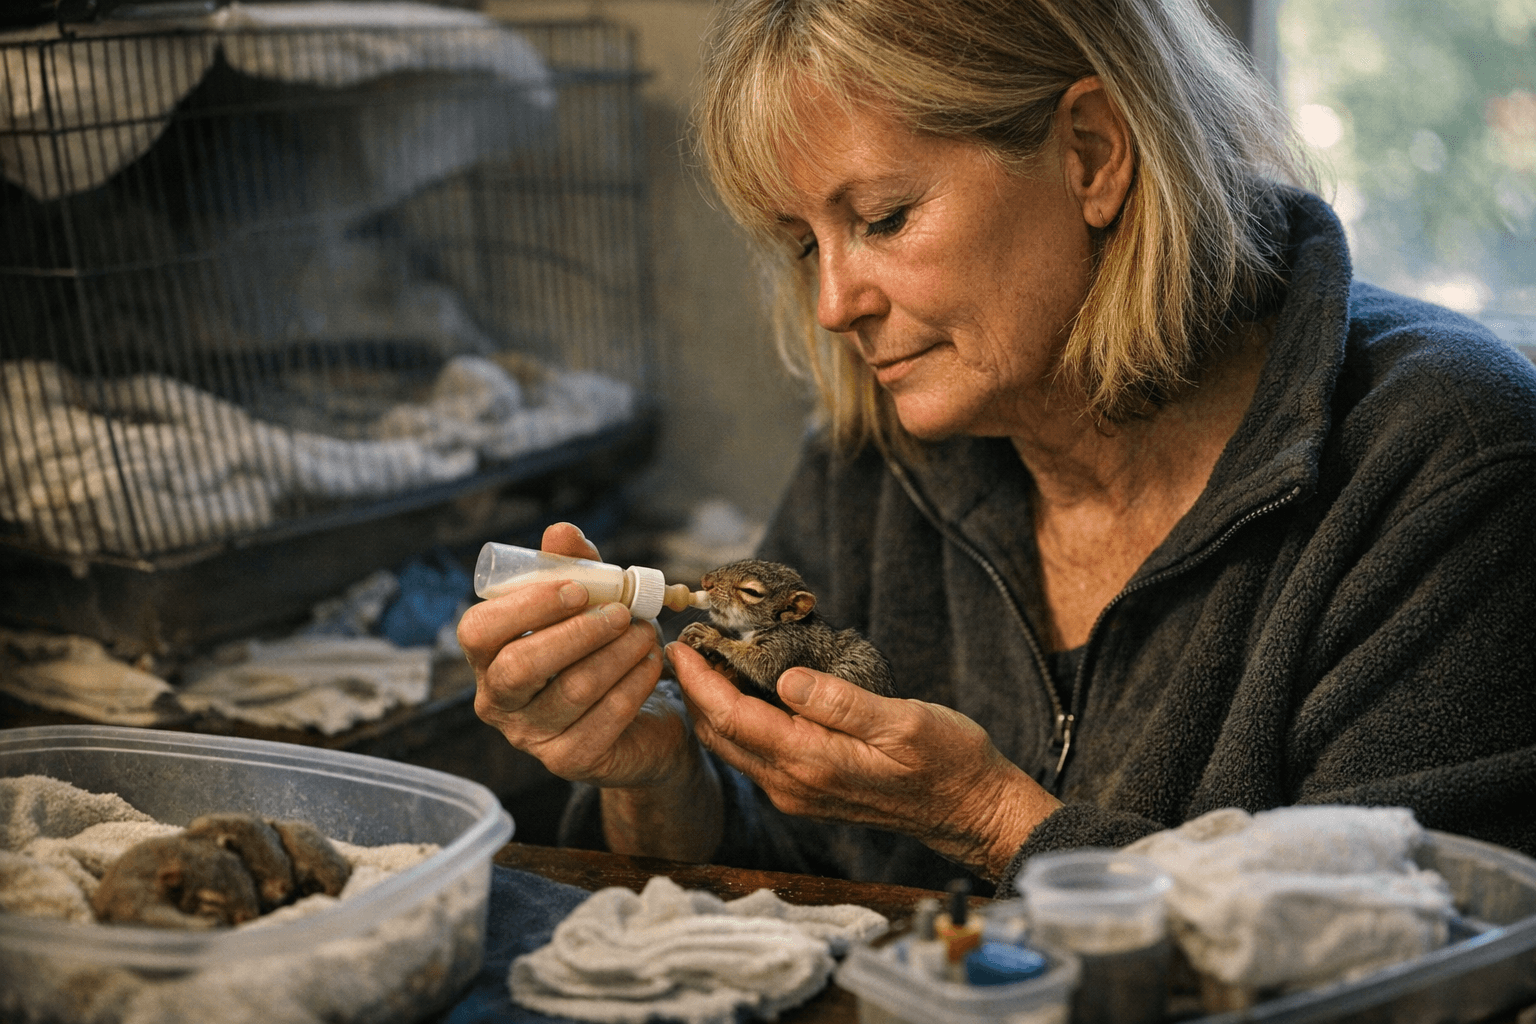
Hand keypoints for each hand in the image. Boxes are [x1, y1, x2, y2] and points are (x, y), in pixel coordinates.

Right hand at [458, 523, 693, 788]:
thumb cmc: (600, 651)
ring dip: (618, 653)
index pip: (478, 632)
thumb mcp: (588, 603)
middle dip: (577, 632)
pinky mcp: (571, 760)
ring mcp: (531, 737)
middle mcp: (498, 701)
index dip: (525, 607)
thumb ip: (572, 567)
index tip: (577, 589)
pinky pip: (605, 719)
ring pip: (571, 690)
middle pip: (520, 667)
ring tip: (647, 632)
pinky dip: (634, 683)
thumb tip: (560, 532)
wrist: (640, 721)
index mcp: (488, 657)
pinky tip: (651, 663)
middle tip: (622, 612)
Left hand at [668, 641, 1062, 880]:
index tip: (681, 644)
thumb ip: (841, 703)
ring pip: (734, 747)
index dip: (700, 679)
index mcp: (812, 761)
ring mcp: (798, 792)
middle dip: (696, 690)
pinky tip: (744, 692)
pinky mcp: (807, 791)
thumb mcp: (903, 722)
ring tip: (708, 662)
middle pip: (721, 735)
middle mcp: (794, 784)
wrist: (969, 810)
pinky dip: (737, 722)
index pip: (732, 717)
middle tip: (686, 644)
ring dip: (713, 706)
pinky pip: (755, 755)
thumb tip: (786, 679)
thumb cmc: (946, 761)